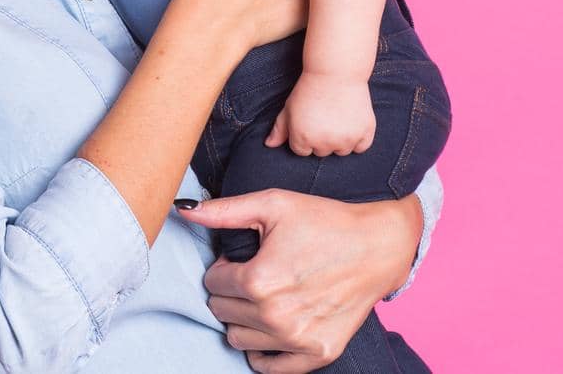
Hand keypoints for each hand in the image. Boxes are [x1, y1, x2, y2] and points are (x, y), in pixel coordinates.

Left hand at [178, 189, 422, 372]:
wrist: (378, 245)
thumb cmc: (327, 221)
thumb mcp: (274, 205)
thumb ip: (224, 211)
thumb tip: (184, 211)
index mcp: (260, 280)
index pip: (212, 282)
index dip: (225, 265)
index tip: (244, 257)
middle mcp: (275, 316)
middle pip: (221, 311)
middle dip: (231, 291)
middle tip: (255, 274)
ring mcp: (297, 339)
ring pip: (238, 340)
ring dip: (244, 318)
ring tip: (266, 296)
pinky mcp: (317, 353)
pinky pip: (268, 367)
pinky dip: (263, 350)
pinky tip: (273, 325)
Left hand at [266, 73, 376, 156]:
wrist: (335, 70)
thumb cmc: (309, 88)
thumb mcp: (290, 107)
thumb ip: (279, 129)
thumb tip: (269, 145)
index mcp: (302, 139)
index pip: (302, 151)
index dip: (305, 134)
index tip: (310, 118)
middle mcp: (324, 143)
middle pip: (322, 152)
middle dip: (322, 137)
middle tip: (325, 115)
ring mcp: (346, 139)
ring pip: (342, 151)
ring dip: (341, 139)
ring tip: (339, 116)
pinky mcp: (365, 132)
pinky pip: (361, 147)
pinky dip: (359, 139)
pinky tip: (352, 122)